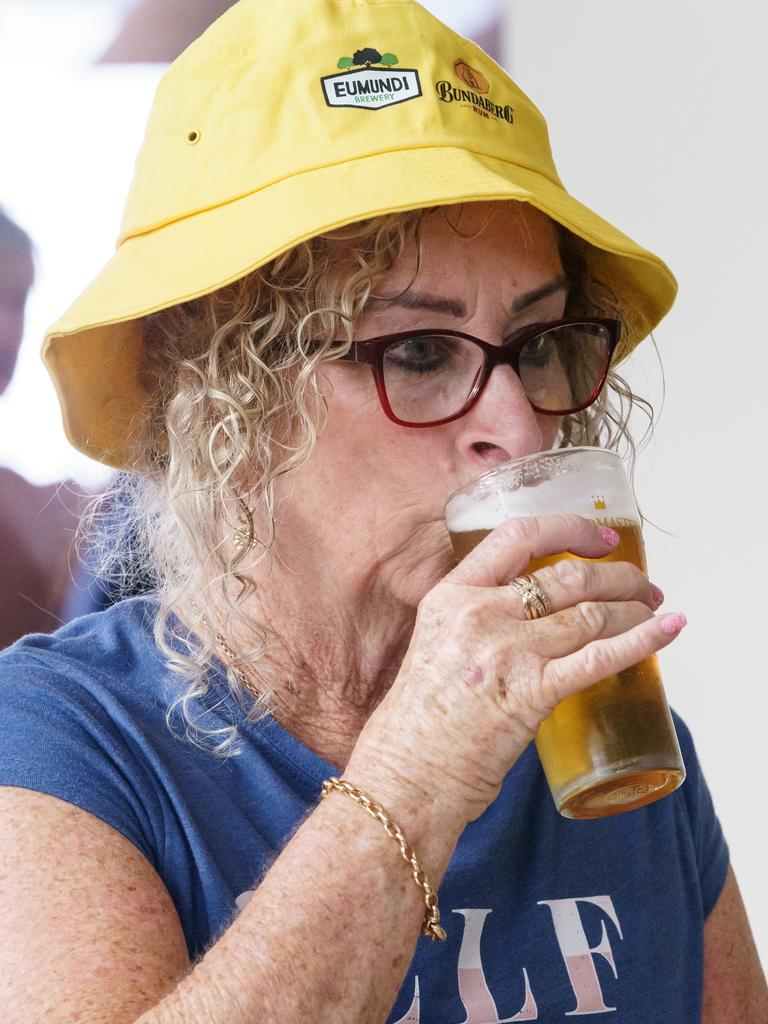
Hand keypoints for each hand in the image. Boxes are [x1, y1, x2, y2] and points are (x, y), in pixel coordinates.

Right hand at [351, 514, 684, 825]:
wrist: (404, 777)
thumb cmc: (416, 724)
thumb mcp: (435, 645)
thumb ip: (477, 621)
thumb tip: (533, 617)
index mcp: (451, 595)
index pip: (518, 537)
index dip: (569, 528)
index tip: (601, 537)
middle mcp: (480, 613)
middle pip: (568, 575)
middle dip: (618, 576)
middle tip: (641, 586)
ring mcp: (507, 651)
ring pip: (591, 613)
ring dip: (634, 609)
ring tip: (654, 612)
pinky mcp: (532, 693)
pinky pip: (600, 657)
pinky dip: (642, 641)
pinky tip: (666, 632)